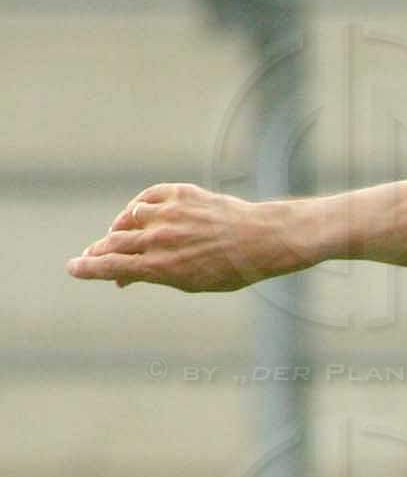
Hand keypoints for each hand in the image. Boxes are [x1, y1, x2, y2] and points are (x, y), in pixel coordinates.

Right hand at [67, 184, 299, 291]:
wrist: (262, 239)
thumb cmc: (232, 269)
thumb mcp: (192, 283)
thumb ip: (156, 276)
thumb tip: (124, 277)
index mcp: (162, 266)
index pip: (113, 266)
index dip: (89, 268)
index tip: (73, 268)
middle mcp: (160, 239)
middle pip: (115, 243)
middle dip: (98, 251)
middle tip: (89, 255)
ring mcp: (168, 214)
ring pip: (129, 219)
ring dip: (121, 229)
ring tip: (119, 236)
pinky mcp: (179, 194)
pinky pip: (147, 198)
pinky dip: (139, 207)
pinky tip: (138, 214)